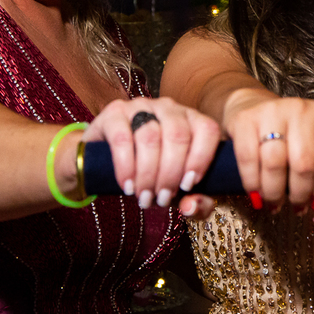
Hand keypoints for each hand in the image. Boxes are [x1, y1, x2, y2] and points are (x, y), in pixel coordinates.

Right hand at [83, 97, 219, 216]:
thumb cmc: (154, 174)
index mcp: (192, 119)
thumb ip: (196, 202)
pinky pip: (122, 137)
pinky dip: (126, 166)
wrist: (107, 160)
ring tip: (144, 196)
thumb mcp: (178, 189)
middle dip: (170, 173)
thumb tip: (190, 206)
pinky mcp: (114, 111)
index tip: (188, 186)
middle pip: (178, 135)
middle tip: (162, 198)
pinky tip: (127, 185)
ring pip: (150, 136)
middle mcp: (169, 108)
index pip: (207, 129)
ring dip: (148, 173)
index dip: (201, 159)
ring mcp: (141, 106)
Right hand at [222, 90, 313, 218]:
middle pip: (304, 163)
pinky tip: (256, 196)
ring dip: (275, 193)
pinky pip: (248, 158)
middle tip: (296, 208)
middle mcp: (301, 109)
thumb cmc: (292, 139)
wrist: (256, 108)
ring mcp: (272, 111)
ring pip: (275, 163)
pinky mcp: (245, 119)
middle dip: (300, 195)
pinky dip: (252, 184)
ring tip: (275, 205)